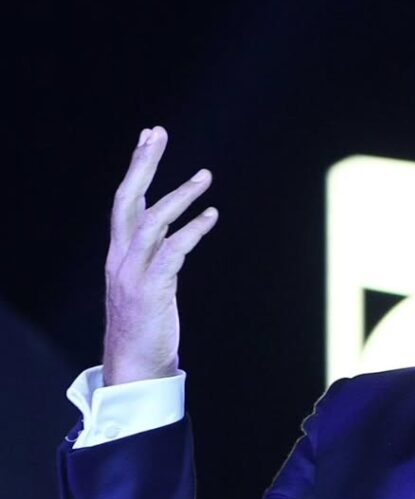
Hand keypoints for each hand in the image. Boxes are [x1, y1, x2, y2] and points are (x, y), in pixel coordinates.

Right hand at [103, 126, 217, 384]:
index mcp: (119, 253)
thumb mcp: (147, 282)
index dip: (137, 167)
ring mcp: (133, 273)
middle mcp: (120, 257)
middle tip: (159, 133)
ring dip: (179, 195)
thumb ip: (155, 255)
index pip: (124, 200)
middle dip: (144, 164)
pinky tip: (212, 216)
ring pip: (151, 220)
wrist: (135, 365)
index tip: (149, 138)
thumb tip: (173, 233)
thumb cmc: (145, 326)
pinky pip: (173, 251)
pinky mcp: (151, 289)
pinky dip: (192, 231)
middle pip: (127, 199)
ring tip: (204, 176)